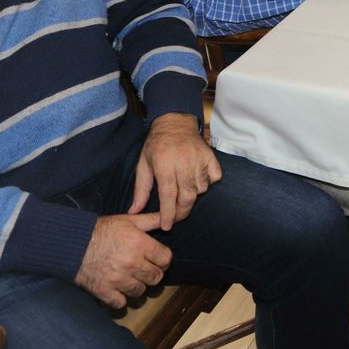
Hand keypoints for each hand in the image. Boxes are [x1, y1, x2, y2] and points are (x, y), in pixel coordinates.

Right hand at [75, 213, 172, 308]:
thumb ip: (151, 220)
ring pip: (140, 291)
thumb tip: (171, 216)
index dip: (163, 258)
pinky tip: (117, 289)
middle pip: (156, 277)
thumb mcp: (127, 220)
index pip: (166, 259)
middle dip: (152, 273)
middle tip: (144, 268)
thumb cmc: (100, 230)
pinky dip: (120, 298)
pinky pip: (121, 303)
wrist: (71, 243)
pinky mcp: (104, 291)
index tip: (156, 258)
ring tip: (130, 277)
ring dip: (137, 286)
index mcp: (139, 244)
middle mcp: (131, 263)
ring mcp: (118, 279)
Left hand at [129, 113, 220, 229]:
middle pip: (187, 196)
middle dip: (182, 212)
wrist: (175, 122)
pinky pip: (214, 178)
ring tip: (183, 191)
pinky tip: (197, 180)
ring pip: (201, 189)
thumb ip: (140, 190)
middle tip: (176, 217)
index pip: (168, 195)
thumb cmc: (156, 145)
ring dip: (193, 196)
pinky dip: (207, 183)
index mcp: (164, 163)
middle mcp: (183, 161)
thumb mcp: (143, 165)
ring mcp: (199, 158)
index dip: (168, 214)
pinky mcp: (210, 156)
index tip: (166, 226)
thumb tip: (133, 212)